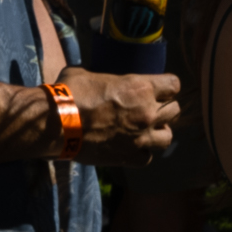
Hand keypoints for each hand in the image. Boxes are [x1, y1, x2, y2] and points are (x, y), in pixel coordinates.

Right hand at [61, 66, 180, 163]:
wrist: (56, 123)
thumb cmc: (70, 93)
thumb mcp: (88, 74)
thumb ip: (105, 77)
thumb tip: (98, 75)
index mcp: (141, 87)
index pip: (174, 84)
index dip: (167, 86)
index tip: (159, 88)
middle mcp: (147, 112)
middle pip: (174, 110)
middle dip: (164, 108)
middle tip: (150, 109)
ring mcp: (140, 137)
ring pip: (167, 137)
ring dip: (159, 132)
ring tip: (146, 130)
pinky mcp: (129, 156)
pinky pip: (147, 158)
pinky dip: (141, 153)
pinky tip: (131, 147)